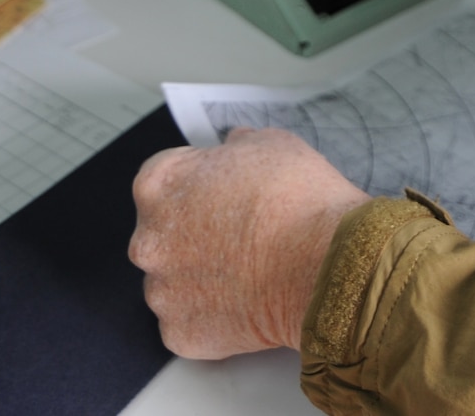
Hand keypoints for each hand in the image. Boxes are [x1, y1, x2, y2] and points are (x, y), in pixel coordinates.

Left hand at [128, 127, 369, 357]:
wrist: (326, 265)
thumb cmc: (302, 201)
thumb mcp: (275, 143)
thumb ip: (240, 143)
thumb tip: (236, 146)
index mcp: (160, 184)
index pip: (166, 177)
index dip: (202, 182)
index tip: (227, 191)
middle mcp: (148, 239)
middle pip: (164, 232)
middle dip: (195, 232)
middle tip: (241, 233)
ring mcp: (161, 291)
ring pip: (174, 281)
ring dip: (201, 275)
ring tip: (249, 271)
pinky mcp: (179, 332)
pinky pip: (190, 321)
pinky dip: (213, 315)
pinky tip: (247, 300)